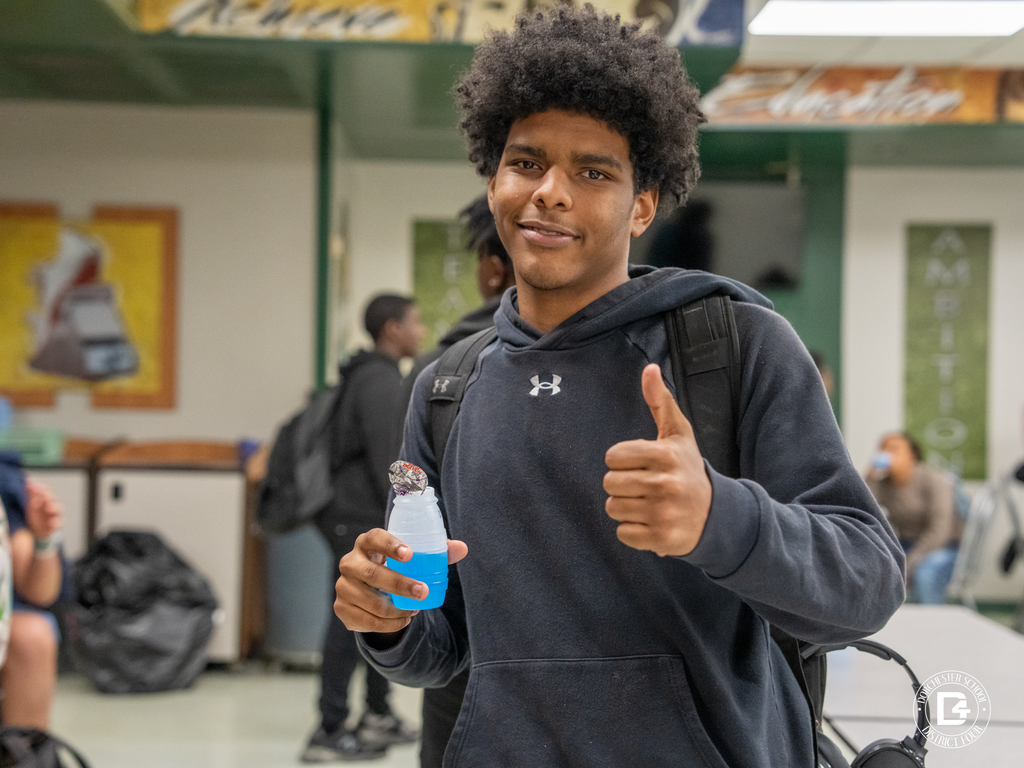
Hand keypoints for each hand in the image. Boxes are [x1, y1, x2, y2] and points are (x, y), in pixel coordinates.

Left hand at [24, 478, 61, 541]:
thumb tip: (28, 480)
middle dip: (48, 497)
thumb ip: (31, 493)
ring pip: (58, 510)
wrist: (37, 530)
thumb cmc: (36, 515)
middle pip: (52, 499)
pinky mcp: (55, 525)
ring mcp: (54, 515)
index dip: (41, 488)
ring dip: (54, 508)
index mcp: (46, 499)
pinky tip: (52, 523)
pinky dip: (56, 523)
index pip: (46, 491)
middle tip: (43, 495)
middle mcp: (51, 505)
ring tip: (48, 508)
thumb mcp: (31, 504)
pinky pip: (58, 523)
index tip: (34, 487)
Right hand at [335, 528, 467, 633]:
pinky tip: (403, 619)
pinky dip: (389, 624)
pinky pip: (368, 621)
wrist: (370, 590)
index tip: (409, 554)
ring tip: (415, 609)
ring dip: (397, 609)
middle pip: (372, 574)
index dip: (390, 545)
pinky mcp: (341, 608)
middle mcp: (350, 562)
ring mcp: (343, 586)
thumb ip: (437, 552)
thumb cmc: (394, 566)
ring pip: (371, 602)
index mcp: (366, 543)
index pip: (374, 538)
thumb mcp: (412, 557)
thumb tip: (462, 548)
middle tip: (423, 592)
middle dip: (400, 585)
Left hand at [603, 364, 711, 556]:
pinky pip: (622, 533)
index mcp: (665, 455)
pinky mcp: (661, 539)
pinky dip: (633, 530)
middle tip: (645, 485)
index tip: (642, 464)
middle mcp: (665, 484)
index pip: (612, 457)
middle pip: (609, 483)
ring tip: (648, 503)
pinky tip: (651, 521)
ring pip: (613, 508)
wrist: (715, 514)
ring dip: (626, 507)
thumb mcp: (678, 434)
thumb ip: (660, 401)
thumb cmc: (687, 467)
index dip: (623, 460)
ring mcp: (663, 513)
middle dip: (623, 484)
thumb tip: (649, 368)